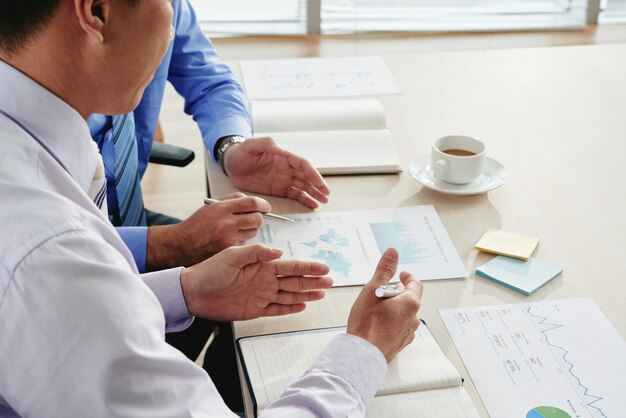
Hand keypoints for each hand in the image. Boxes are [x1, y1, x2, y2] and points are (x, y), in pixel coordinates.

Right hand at [146, 193, 270, 269]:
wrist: (182, 244)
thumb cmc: (198, 224)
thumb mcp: (211, 206)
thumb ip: (232, 200)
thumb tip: (254, 202)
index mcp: (221, 208)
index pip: (252, 203)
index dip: (263, 204)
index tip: (266, 207)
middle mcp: (226, 223)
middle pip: (257, 219)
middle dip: (259, 218)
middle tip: (255, 219)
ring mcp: (228, 238)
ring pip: (252, 232)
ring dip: (250, 230)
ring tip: (238, 230)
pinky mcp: (228, 251)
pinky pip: (244, 244)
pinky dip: (241, 241)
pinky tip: (230, 240)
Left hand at [179, 244, 332, 320]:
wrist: (193, 292)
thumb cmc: (209, 271)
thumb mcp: (232, 255)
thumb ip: (256, 252)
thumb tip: (278, 252)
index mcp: (262, 264)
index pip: (291, 265)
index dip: (308, 267)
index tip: (324, 268)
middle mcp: (265, 279)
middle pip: (295, 280)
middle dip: (313, 281)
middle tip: (330, 281)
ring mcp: (261, 294)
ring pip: (290, 295)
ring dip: (306, 294)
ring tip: (322, 293)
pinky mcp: (255, 309)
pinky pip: (277, 309)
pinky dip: (290, 308)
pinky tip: (302, 306)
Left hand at [222, 137, 329, 208]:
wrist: (232, 165)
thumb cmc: (241, 153)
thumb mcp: (251, 145)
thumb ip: (265, 144)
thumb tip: (278, 146)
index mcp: (283, 156)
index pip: (302, 164)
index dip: (312, 173)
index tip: (319, 183)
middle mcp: (287, 168)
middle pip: (306, 177)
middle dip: (317, 186)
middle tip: (326, 195)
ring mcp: (284, 179)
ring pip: (303, 187)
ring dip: (314, 193)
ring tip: (323, 201)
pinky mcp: (279, 189)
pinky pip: (294, 195)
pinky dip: (304, 200)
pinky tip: (312, 205)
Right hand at [347, 248, 422, 361]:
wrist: (362, 352)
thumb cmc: (367, 322)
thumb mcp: (373, 289)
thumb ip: (384, 269)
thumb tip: (393, 252)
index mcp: (410, 303)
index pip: (415, 284)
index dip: (408, 277)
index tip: (401, 275)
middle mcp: (413, 318)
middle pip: (410, 299)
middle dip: (399, 292)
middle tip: (385, 289)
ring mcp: (408, 332)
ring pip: (404, 314)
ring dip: (395, 307)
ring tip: (379, 307)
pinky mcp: (400, 343)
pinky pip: (400, 327)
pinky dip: (392, 321)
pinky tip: (379, 322)